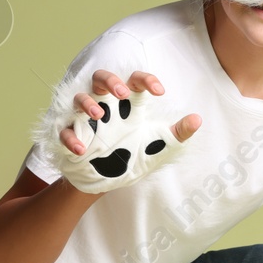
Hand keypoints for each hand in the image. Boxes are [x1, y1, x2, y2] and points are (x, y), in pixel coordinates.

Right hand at [38, 69, 200, 193]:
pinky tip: (81, 149)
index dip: (146, 80)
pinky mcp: (71, 136)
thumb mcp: (159, 147)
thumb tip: (197, 119)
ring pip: (80, 98)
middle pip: (101, 79)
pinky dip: (71, 138)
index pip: (134, 81)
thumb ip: (177, 134)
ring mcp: (86, 121)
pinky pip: (65, 130)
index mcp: (128, 107)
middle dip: (110, 82)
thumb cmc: (133, 157)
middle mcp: (107, 108)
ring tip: (99, 117)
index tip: (160, 91)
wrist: (109, 183)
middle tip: (123, 94)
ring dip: (88, 103)